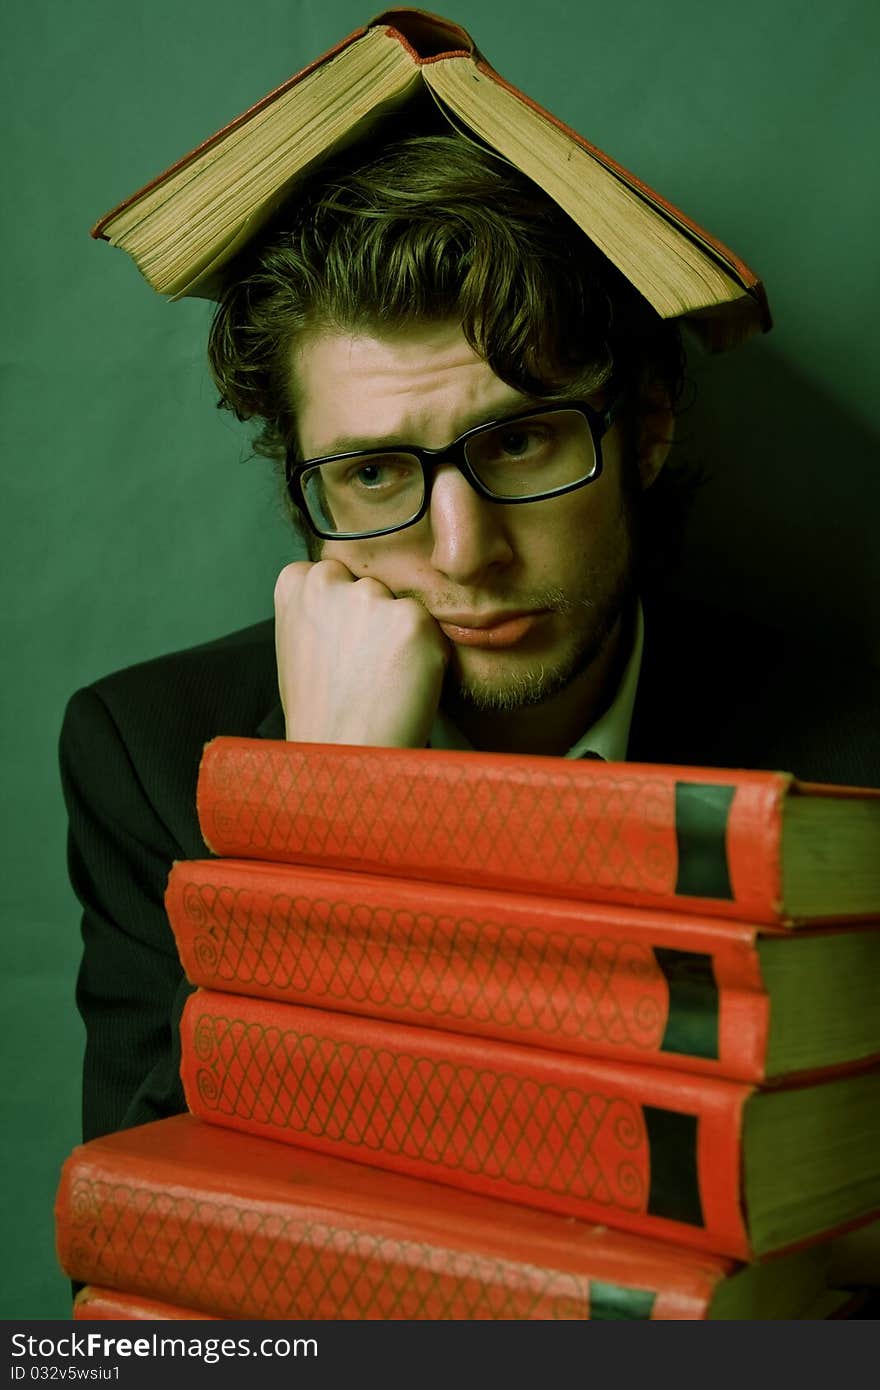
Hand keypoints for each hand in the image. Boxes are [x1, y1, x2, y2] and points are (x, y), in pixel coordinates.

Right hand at [274, 560, 449, 746]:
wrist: (343, 754)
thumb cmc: (320, 711)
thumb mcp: (299, 646)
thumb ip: (319, 610)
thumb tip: (352, 596)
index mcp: (295, 583)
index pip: (334, 574)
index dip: (343, 612)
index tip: (340, 644)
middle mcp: (329, 580)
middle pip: (370, 585)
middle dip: (374, 618)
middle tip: (364, 667)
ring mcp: (371, 598)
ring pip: (401, 605)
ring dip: (401, 634)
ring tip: (381, 679)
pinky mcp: (412, 620)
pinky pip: (430, 629)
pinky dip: (427, 654)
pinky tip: (402, 684)